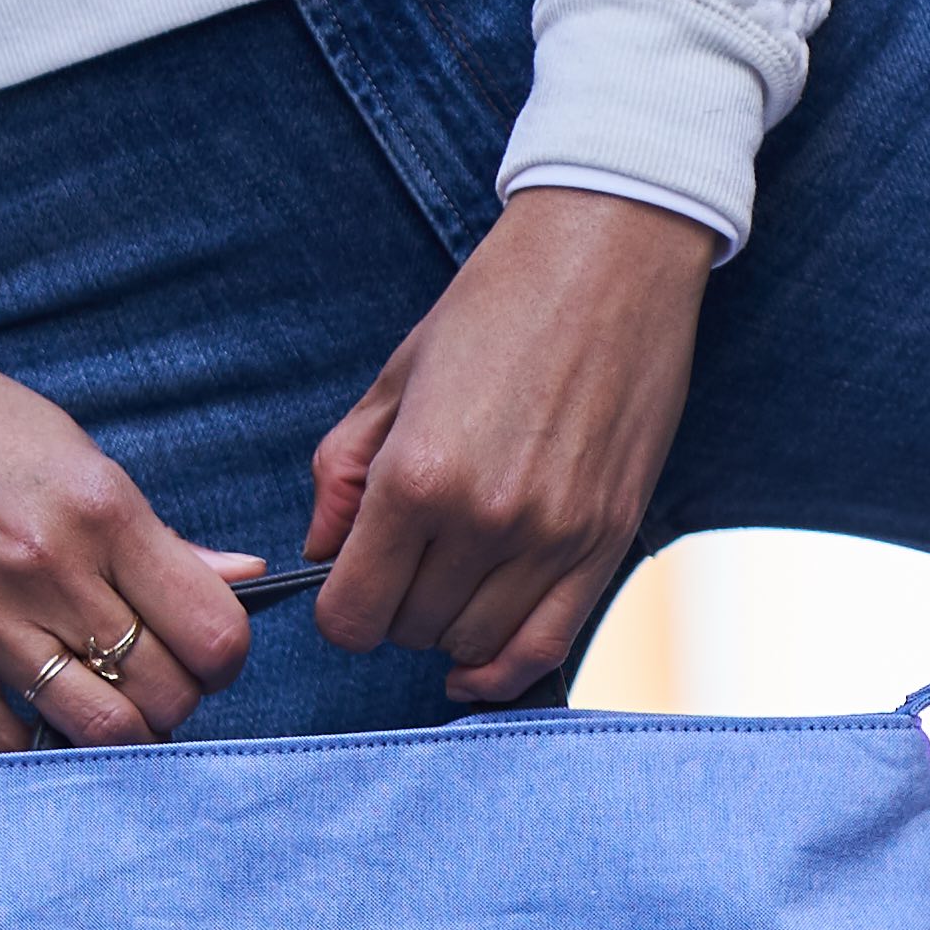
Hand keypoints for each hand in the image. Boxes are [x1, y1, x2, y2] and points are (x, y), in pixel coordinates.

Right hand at [0, 359, 257, 751]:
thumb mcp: (81, 462)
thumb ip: (159, 537)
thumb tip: (244, 578)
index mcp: (105, 512)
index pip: (214, 631)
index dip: (223, 661)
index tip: (205, 658)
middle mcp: (51, 568)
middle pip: (164, 693)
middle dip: (174, 702)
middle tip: (149, 684)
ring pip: (99, 731)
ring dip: (118, 735)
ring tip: (104, 709)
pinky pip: (2, 743)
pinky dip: (34, 745)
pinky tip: (37, 718)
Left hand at [311, 188, 716, 703]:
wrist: (611, 259)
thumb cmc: (497, 306)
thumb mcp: (395, 379)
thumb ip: (344, 472)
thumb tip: (319, 548)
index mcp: (419, 476)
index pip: (352, 613)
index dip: (338, 609)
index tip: (346, 584)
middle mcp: (486, 521)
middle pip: (411, 631)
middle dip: (394, 609)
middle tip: (403, 561)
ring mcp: (553, 538)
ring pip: (474, 645)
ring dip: (449, 627)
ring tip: (450, 577)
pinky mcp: (607, 542)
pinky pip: (546, 645)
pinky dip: (503, 669)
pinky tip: (477, 664)